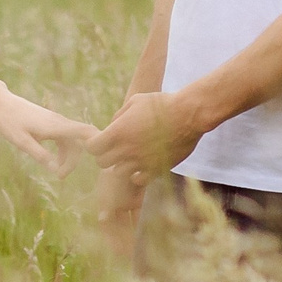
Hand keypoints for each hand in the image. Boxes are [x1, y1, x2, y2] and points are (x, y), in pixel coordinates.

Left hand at [0, 90, 97, 175]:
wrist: (1, 103)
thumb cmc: (9, 122)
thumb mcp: (22, 142)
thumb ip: (40, 154)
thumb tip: (56, 169)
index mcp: (55, 126)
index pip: (85, 131)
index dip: (97, 142)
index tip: (98, 158)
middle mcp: (59, 122)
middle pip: (79, 142)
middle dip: (74, 160)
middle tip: (61, 176)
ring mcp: (56, 122)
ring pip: (71, 141)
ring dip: (68, 157)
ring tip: (58, 173)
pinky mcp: (51, 123)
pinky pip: (64, 138)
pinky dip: (63, 150)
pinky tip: (55, 160)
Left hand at [87, 90, 203, 251]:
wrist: (189, 114)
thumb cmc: (162, 104)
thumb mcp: (135, 101)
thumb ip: (119, 116)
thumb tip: (111, 126)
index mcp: (118, 132)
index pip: (92, 147)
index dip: (93, 144)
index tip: (98, 140)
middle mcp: (126, 149)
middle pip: (102, 162)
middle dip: (104, 155)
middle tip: (114, 148)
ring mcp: (141, 161)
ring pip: (118, 172)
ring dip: (120, 165)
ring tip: (129, 156)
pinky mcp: (156, 169)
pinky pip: (138, 180)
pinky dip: (136, 175)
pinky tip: (141, 166)